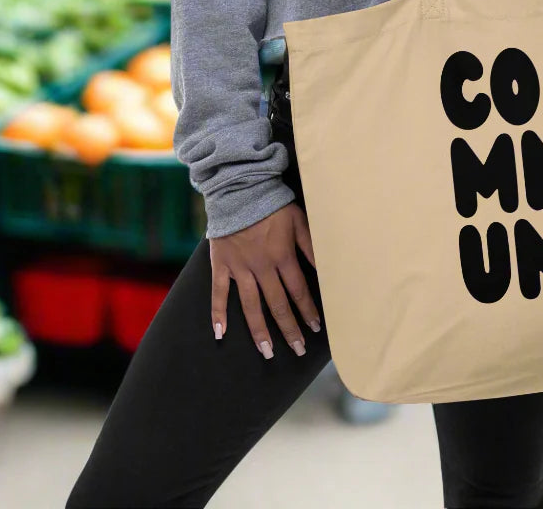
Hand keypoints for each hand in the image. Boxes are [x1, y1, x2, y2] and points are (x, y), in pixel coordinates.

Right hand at [209, 202, 319, 357]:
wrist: (238, 189)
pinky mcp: (221, 265)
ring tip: (267, 353)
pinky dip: (218, 314)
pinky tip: (220, 334)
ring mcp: (240, 268)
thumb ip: (311, 246)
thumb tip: (324, 268)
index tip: (315, 328)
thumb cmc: (272, 204)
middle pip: (278, 304)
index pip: (298, 291)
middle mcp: (262, 267)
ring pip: (251, 306)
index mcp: (282, 256)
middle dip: (289, 329)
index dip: (308, 311)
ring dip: (259, 331)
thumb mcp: (298, 220)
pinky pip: (219, 293)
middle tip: (297, 350)